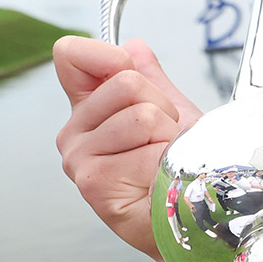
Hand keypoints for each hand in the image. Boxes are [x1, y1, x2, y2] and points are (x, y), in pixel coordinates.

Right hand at [53, 36, 201, 261]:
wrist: (192, 217)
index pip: (70, 55)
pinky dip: (166, 163)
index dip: (108, 55)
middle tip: (166, 137)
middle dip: (162, 105)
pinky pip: (145, 150)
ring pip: (140, 115)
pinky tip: (159, 182)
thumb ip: (151, 79)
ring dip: (168, 137)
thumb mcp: (171, 113)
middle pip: (124, 81)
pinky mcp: (93, 182)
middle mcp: (75, 133)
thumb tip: (133, 44)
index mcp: (88, 110)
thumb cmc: (179, 167)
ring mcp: (79, 159)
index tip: (132, 73)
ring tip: (165, 161)